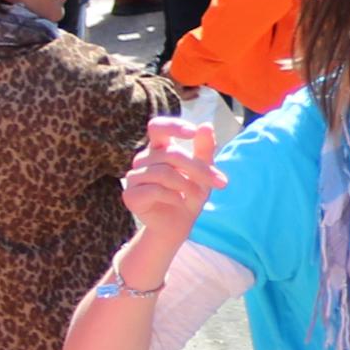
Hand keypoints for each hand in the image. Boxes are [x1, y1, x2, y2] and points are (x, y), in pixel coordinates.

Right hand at [120, 114, 223, 261]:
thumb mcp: (203, 172)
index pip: (158, 127)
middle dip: (198, 168)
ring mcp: (133, 177)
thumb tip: (206, 125)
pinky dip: (173, 196)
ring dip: (187, 185)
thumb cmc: (189, 194)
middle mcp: (143, 159)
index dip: (173, 126)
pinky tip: (180, 201)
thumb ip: (204, 149)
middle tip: (219, 181)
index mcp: (159, 148)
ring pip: (163, 172)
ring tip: (197, 195)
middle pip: (170, 154)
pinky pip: (153, 190)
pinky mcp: (130, 195)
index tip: (192, 132)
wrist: (178, 224)